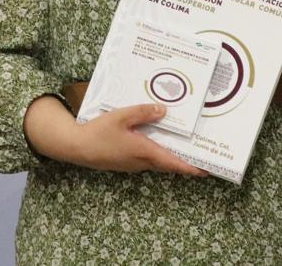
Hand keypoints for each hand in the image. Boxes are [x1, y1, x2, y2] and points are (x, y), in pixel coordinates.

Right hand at [71, 103, 208, 176]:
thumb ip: (143, 112)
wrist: (77, 147)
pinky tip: (155, 141)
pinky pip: (146, 159)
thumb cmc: (98, 132)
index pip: (172, 162)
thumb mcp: (121, 116)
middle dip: (183, 162)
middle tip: (199, 156)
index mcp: (144, 151)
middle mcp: (141, 161)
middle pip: (167, 164)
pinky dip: (156, 154)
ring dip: (169, 157)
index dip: (189, 167)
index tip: (204, 170)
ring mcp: (132, 164)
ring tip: (181, 147)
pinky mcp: (125, 162)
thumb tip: (163, 110)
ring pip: (157, 162)